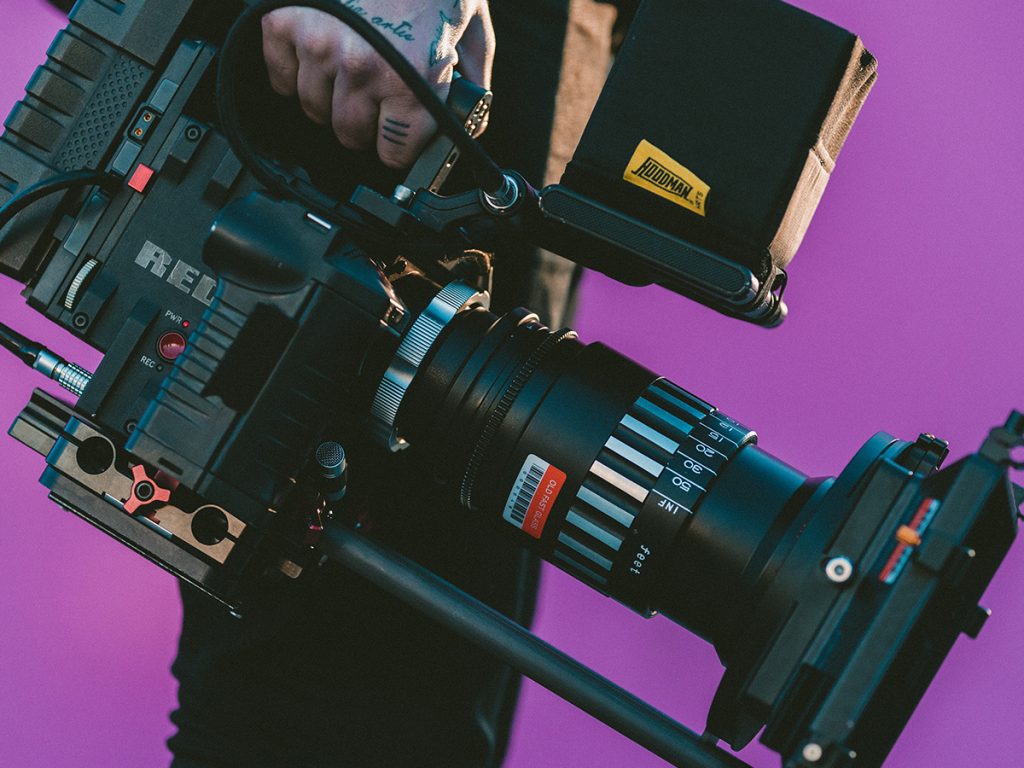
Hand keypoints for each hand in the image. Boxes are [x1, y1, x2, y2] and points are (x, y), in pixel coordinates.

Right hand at [262, 1, 494, 167]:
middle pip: (350, 134)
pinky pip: (281, 77)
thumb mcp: (471, 20)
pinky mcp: (284, 23)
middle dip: (365, 126)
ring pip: (313, 109)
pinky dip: (295, 74)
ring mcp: (318, 46)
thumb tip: (471, 114)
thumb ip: (472, 74)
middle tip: (375, 105)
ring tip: (347, 76)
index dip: (400, 148)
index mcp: (413, 77)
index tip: (398, 141)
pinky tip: (317, 58)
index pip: (395, 150)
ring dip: (330, 100)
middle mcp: (362, 69)